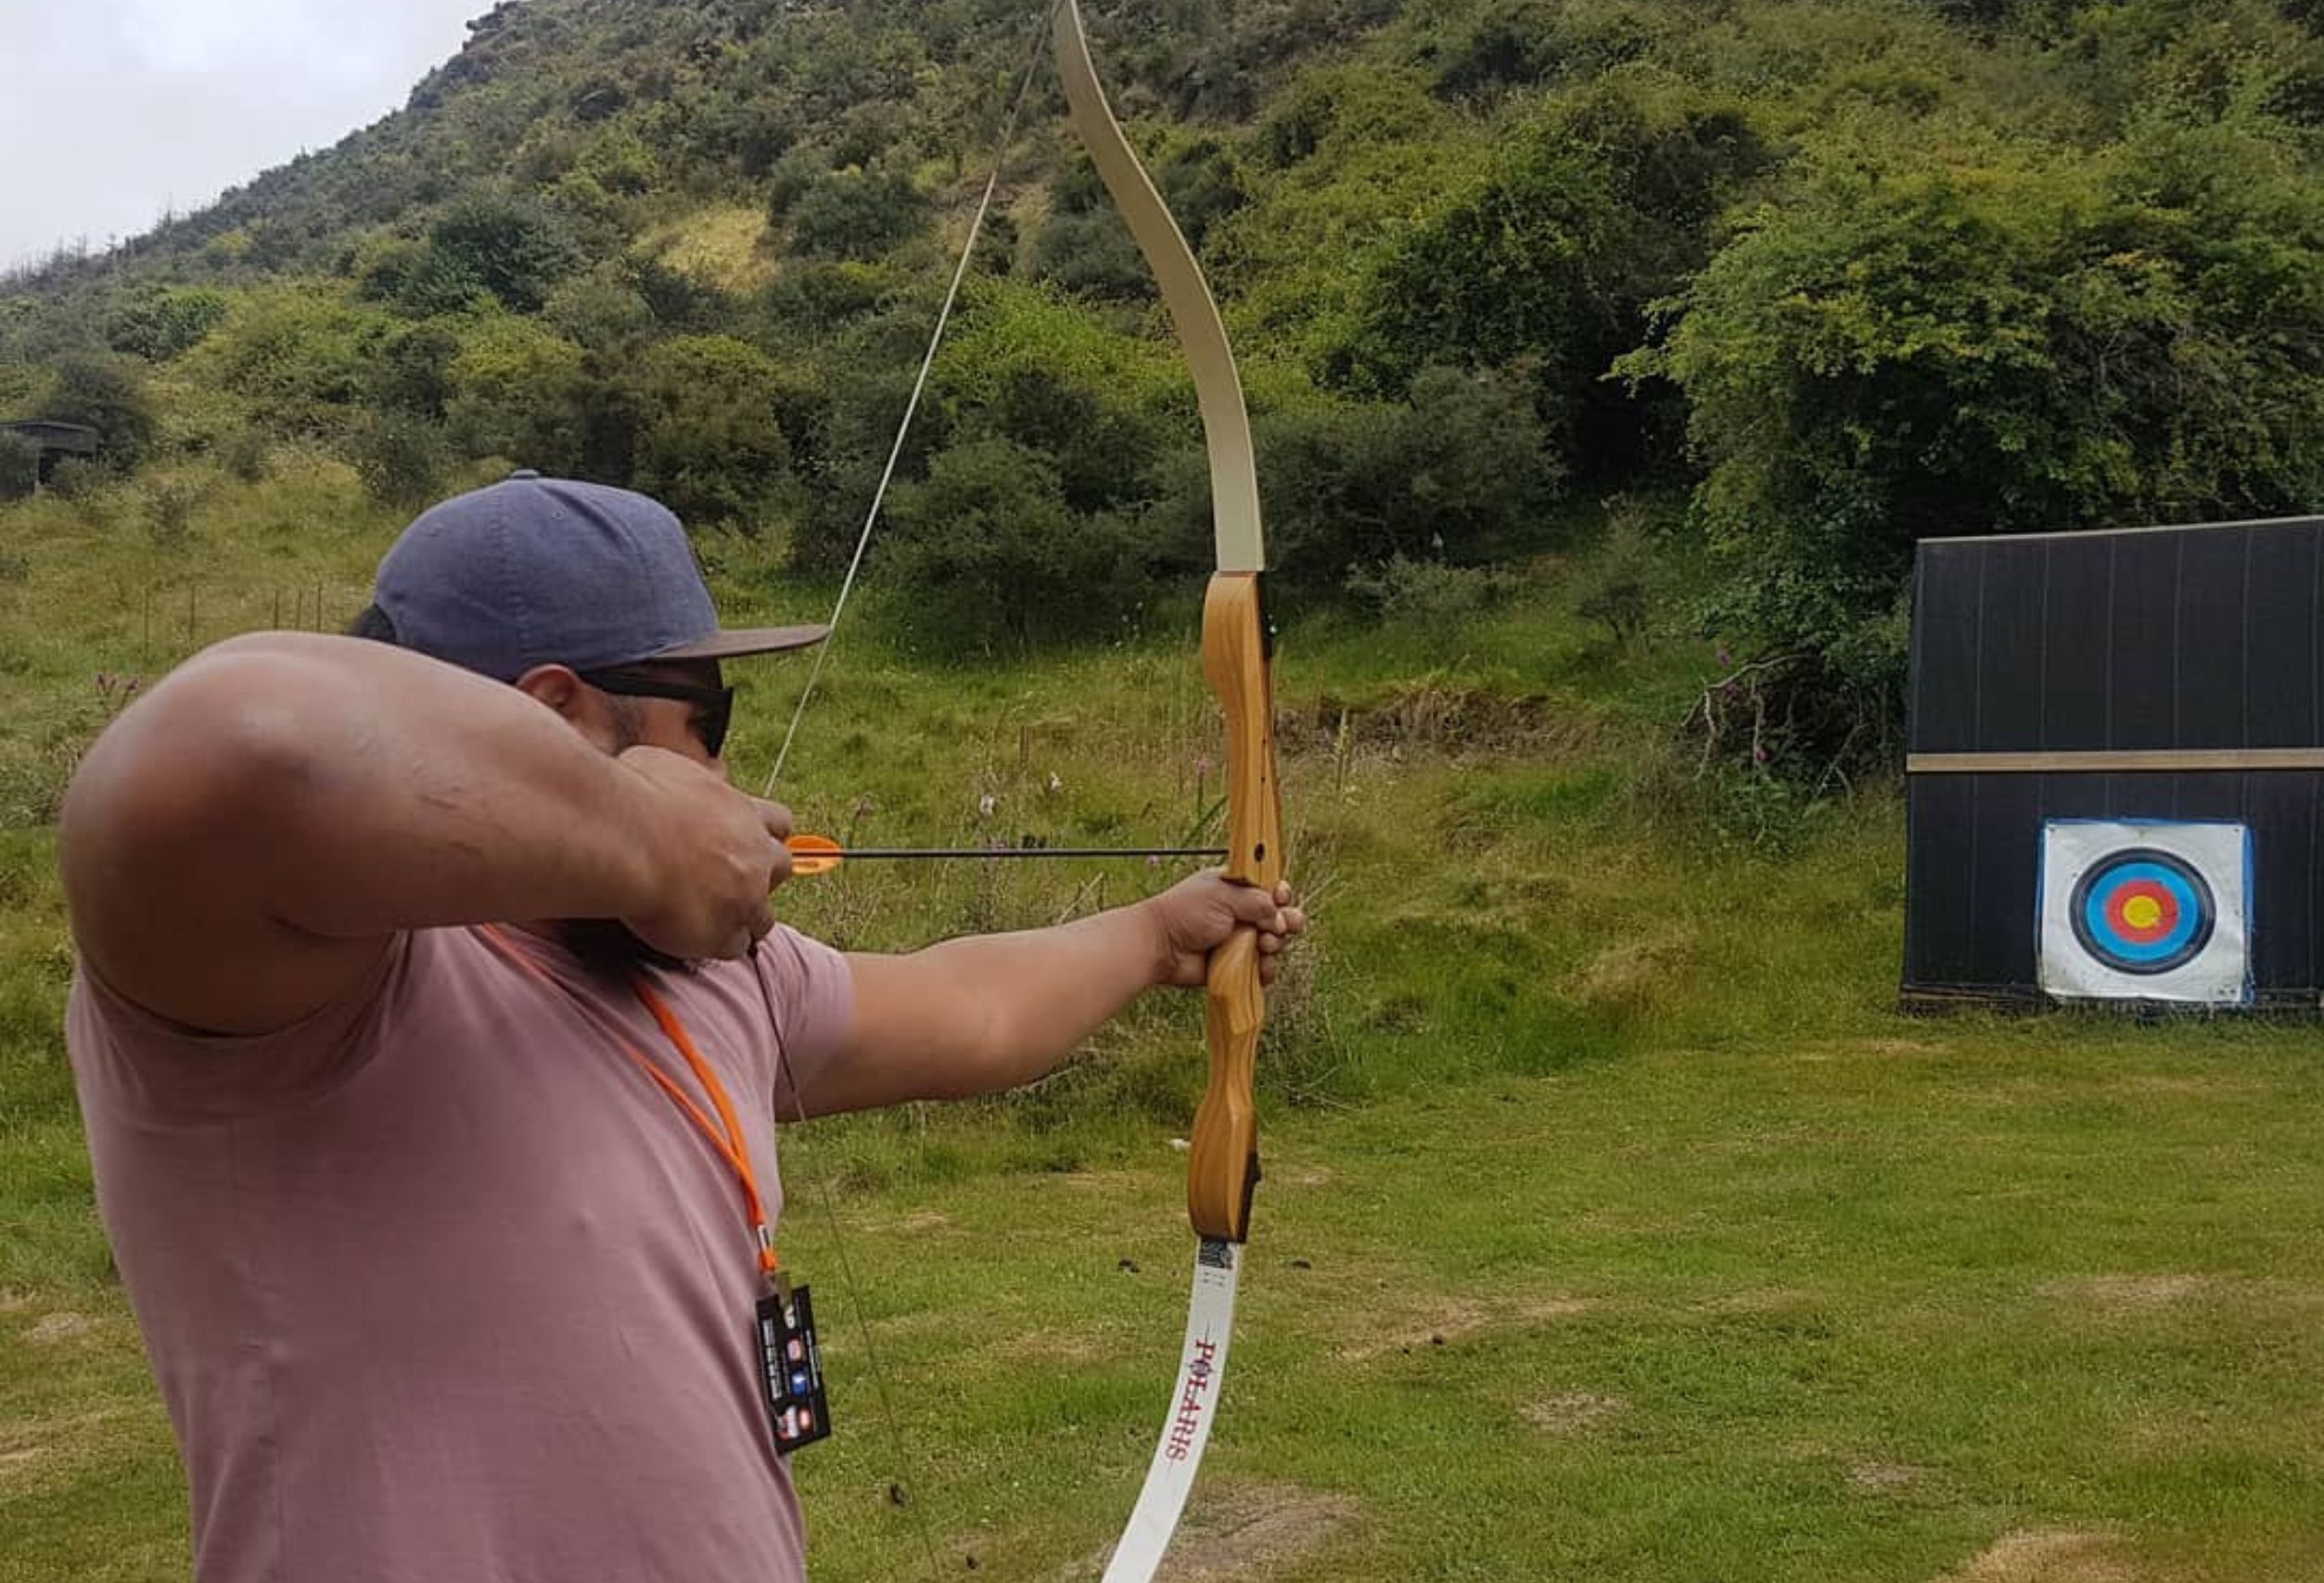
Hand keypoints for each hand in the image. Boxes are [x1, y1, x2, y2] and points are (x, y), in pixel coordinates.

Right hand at [617, 746, 795, 960]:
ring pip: (764, 917)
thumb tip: (664, 775)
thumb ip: (681, 779)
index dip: (764, 833)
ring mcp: (745, 898)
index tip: (745, 840)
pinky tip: (693, 937)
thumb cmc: (634, 797)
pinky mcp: (724, 934)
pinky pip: (734, 947)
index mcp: (744, 812)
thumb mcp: (662, 765)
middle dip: (763, 874)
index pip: (779, 822)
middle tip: (732, 878)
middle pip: (784, 867)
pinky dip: (716, 944)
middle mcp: (754, 856)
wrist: (625, 840)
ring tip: (712, 916)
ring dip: (743, 916)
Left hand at [1146, 873, 1307, 988]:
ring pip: (1272, 943)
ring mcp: (1238, 940)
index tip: (1281, 897)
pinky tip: (1261, 966)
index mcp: (1234, 889)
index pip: (1268, 889)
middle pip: (1276, 917)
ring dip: (1274, 944)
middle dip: (1286, 921)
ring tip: (1263, 944)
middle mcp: (1239, 914)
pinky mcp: (1235, 965)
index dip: (1280, 894)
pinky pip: (1260, 968)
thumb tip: (1279, 915)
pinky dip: (1265, 969)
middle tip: (1284, 926)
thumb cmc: (1185, 913)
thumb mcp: (1224, 896)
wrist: (1160, 946)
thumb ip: (1257, 902)